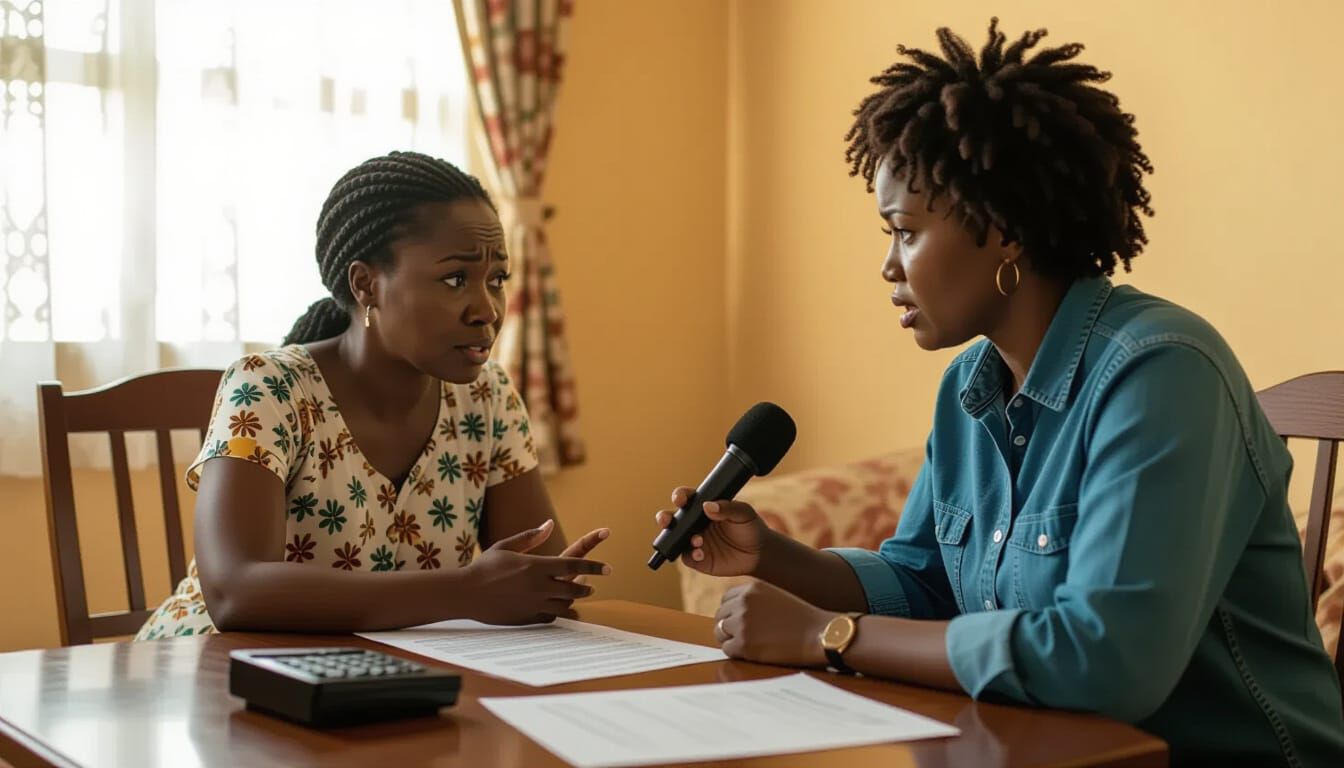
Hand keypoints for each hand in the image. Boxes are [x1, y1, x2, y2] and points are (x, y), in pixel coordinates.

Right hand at [465, 520, 609, 624]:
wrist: (465, 594)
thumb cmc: (484, 567)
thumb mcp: (506, 546)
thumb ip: (531, 537)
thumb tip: (549, 524)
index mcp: (536, 566)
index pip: (574, 565)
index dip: (594, 566)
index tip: (608, 568)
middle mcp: (538, 586)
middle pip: (574, 588)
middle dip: (586, 587)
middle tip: (591, 585)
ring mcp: (534, 605)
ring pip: (565, 605)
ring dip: (573, 599)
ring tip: (575, 595)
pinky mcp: (527, 619)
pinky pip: (550, 617)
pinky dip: (556, 612)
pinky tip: (555, 606)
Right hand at [653, 487, 768, 576]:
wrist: (759, 553)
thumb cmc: (750, 527)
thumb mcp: (743, 513)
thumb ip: (728, 508)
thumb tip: (707, 506)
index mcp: (703, 508)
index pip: (686, 499)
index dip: (679, 497)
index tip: (680, 499)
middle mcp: (695, 524)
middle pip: (672, 519)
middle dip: (664, 518)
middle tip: (666, 520)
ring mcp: (694, 542)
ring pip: (675, 540)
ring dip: (678, 539)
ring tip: (697, 540)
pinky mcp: (698, 560)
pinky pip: (687, 557)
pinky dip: (691, 554)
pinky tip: (700, 553)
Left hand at [712, 580, 832, 666]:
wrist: (820, 634)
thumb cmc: (802, 618)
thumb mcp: (775, 596)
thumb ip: (754, 600)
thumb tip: (731, 613)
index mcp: (750, 588)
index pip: (725, 600)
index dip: (731, 612)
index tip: (742, 621)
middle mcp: (742, 603)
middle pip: (719, 616)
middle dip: (728, 627)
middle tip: (745, 636)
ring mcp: (742, 624)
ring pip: (720, 633)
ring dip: (732, 640)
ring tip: (752, 644)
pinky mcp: (744, 644)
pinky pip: (727, 650)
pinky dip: (738, 653)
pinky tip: (755, 652)